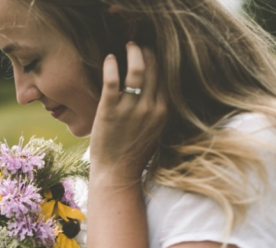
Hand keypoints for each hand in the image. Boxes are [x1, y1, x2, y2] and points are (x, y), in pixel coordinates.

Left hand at [90, 42, 167, 175]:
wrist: (117, 174)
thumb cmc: (133, 153)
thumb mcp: (155, 130)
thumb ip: (158, 110)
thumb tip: (158, 91)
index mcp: (163, 111)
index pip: (166, 76)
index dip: (160, 60)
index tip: (153, 52)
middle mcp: (150, 108)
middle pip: (154, 69)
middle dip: (148, 51)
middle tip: (139, 44)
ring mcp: (130, 109)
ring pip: (136, 70)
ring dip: (133, 52)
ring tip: (127, 45)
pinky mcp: (109, 111)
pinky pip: (112, 80)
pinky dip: (111, 65)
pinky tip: (109, 59)